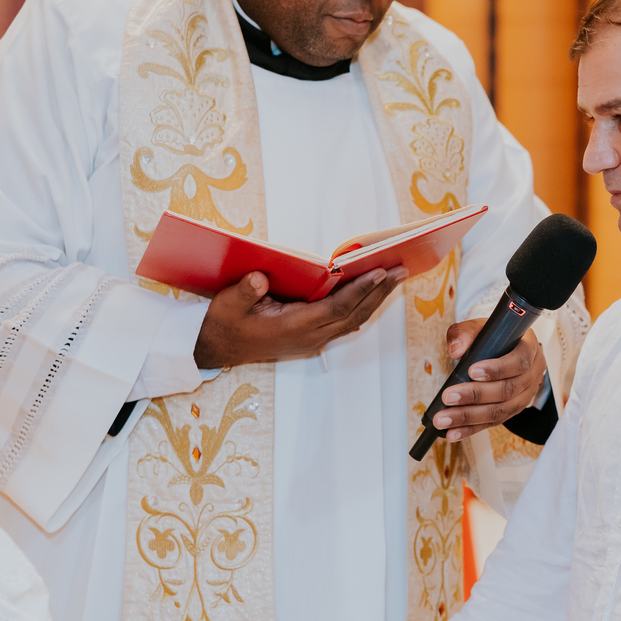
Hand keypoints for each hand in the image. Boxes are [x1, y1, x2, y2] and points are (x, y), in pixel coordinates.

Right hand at [193, 267, 406, 368]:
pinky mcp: (313, 337)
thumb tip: (261, 277)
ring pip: (353, 320)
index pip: (336, 308)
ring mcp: (313, 340)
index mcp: (293, 328)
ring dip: (375, 299)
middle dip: (379, 292)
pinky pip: (345, 322)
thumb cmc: (225, 324)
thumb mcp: (227, 304)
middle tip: (401, 270)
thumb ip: (245, 292)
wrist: (218, 350)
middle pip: (354, 314)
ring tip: (396, 277)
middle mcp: (310, 336)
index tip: (379, 273)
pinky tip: (374, 293)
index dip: (359, 291)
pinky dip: (362, 306)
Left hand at [431, 319, 546, 441]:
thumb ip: (466, 332)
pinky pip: (493, 423)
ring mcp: (525, 395)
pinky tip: (453, 432)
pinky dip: (471, 428)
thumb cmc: (495, 338)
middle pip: (508, 390)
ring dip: (469, 417)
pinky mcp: (512, 411)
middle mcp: (533, 374)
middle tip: (449, 396)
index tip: (472, 371)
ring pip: (500, 411)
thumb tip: (455, 349)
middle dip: (475, 395)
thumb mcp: (482, 327)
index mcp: (530, 348)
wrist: (505, 350)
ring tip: (444, 419)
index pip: (520, 361)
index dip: (497, 368)